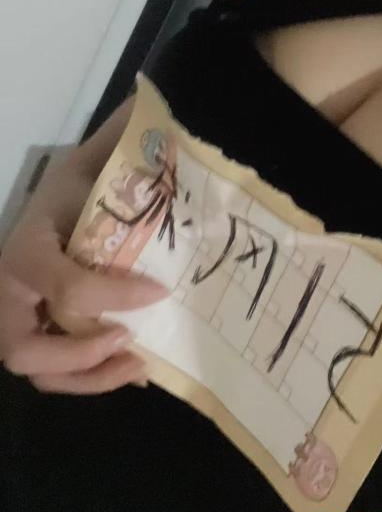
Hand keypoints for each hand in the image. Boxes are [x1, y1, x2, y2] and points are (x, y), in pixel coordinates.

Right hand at [0, 214, 168, 393]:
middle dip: (81, 356)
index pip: (67, 287)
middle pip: (25, 351)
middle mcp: (8, 296)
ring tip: (137, 367)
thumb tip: (169, 257)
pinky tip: (130, 370)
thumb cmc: (78, 198)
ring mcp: (15, 322)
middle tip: (128, 338)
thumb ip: (120, 230)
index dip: (117, 296)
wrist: (59, 199)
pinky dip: (92, 378)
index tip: (160, 292)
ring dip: (91, 379)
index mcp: (25, 254)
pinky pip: (53, 372)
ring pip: (38, 372)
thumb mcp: (92, 200)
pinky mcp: (32, 336)